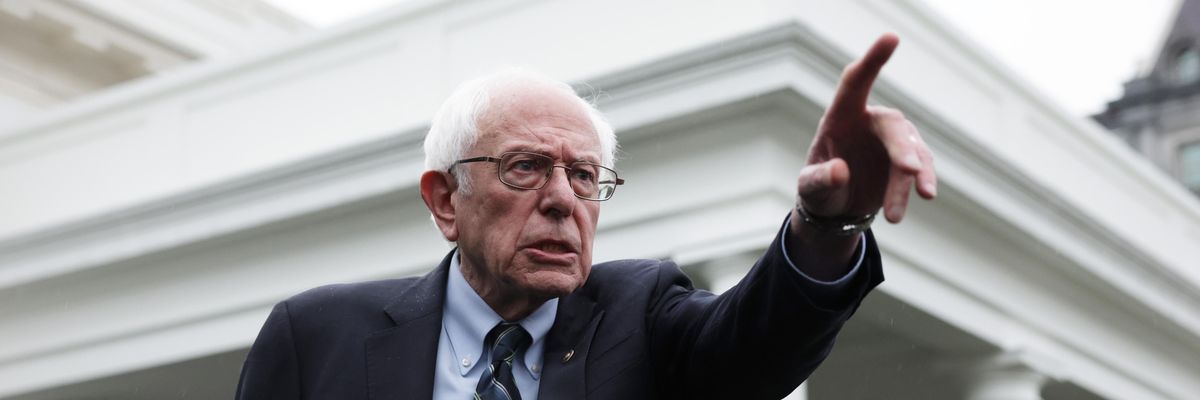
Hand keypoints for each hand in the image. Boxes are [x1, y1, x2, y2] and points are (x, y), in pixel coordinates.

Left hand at [797, 33, 936, 224]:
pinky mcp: (907, 159)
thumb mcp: (810, 189)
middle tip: (909, 171)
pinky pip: (921, 166)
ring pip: (910, 153)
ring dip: (909, 180)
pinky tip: (926, 195)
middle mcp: (869, 122)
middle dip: (903, 148)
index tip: (892, 37)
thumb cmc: (818, 191)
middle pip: (892, 125)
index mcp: (840, 117)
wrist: (836, 211)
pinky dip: (924, 180)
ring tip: (895, 214)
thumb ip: (820, 180)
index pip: (855, 82)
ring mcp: (891, 140)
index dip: (873, 60)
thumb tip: (840, 171)